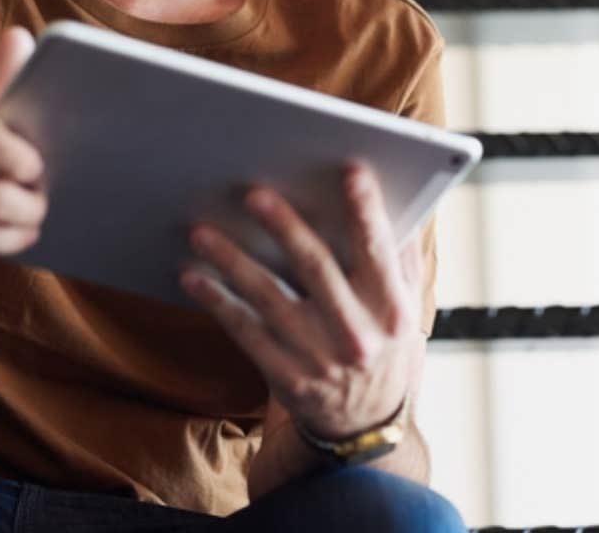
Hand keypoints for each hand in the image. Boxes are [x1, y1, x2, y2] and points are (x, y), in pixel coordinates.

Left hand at [181, 165, 424, 438]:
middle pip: (316, 269)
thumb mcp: (406, 308)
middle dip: (285, 227)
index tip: (351, 172)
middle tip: (254, 194)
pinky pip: (244, 331)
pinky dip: (216, 301)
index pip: (379, 252)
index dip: (367, 212)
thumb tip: (396, 200)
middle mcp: (357, 334)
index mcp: (392, 310)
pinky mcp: (285, 376)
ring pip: (268, 298)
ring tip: (203, 232)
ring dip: (233, 261)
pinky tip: (193, 276)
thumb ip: (400, 258)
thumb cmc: (384, 346)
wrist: (365, 426)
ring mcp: (318, 358)